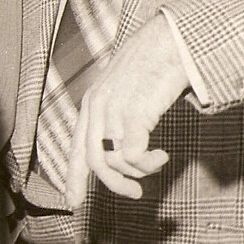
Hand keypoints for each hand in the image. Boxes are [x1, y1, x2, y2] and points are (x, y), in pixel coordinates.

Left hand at [67, 16, 187, 205]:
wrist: (170, 42)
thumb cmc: (153, 66)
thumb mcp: (126, 91)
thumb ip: (117, 115)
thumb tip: (122, 149)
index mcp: (92, 105)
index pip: (76, 148)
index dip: (73, 178)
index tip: (73, 202)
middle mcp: (97, 108)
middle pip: (94, 162)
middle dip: (114, 185)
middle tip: (135, 194)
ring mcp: (113, 111)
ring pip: (114, 161)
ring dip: (139, 171)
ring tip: (157, 161)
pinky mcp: (134, 113)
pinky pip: (133, 156)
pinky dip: (148, 163)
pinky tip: (161, 154)